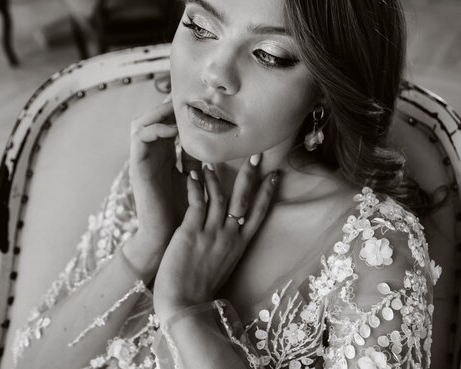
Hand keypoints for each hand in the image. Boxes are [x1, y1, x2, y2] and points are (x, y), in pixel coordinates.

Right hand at [127, 95, 198, 276]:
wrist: (167, 239)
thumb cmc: (183, 212)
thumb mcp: (195, 179)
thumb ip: (199, 160)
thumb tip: (217, 142)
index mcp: (165, 156)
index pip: (167, 122)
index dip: (178, 109)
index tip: (197, 99)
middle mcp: (152, 155)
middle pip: (153, 117)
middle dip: (167, 105)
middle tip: (185, 96)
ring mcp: (142, 161)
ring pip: (141, 123)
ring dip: (158, 112)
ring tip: (176, 106)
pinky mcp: (137, 169)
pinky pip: (139, 139)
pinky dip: (154, 130)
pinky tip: (173, 129)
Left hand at [152, 155, 279, 321]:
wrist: (185, 306)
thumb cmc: (200, 289)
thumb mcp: (222, 267)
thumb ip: (226, 248)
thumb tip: (228, 234)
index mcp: (239, 246)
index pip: (258, 213)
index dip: (267, 193)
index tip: (275, 175)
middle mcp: (229, 237)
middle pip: (244, 199)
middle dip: (251, 176)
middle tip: (256, 155)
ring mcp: (211, 234)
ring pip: (220, 197)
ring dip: (216, 177)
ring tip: (212, 160)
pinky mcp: (191, 233)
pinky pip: (197, 203)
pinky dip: (196, 187)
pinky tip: (192, 174)